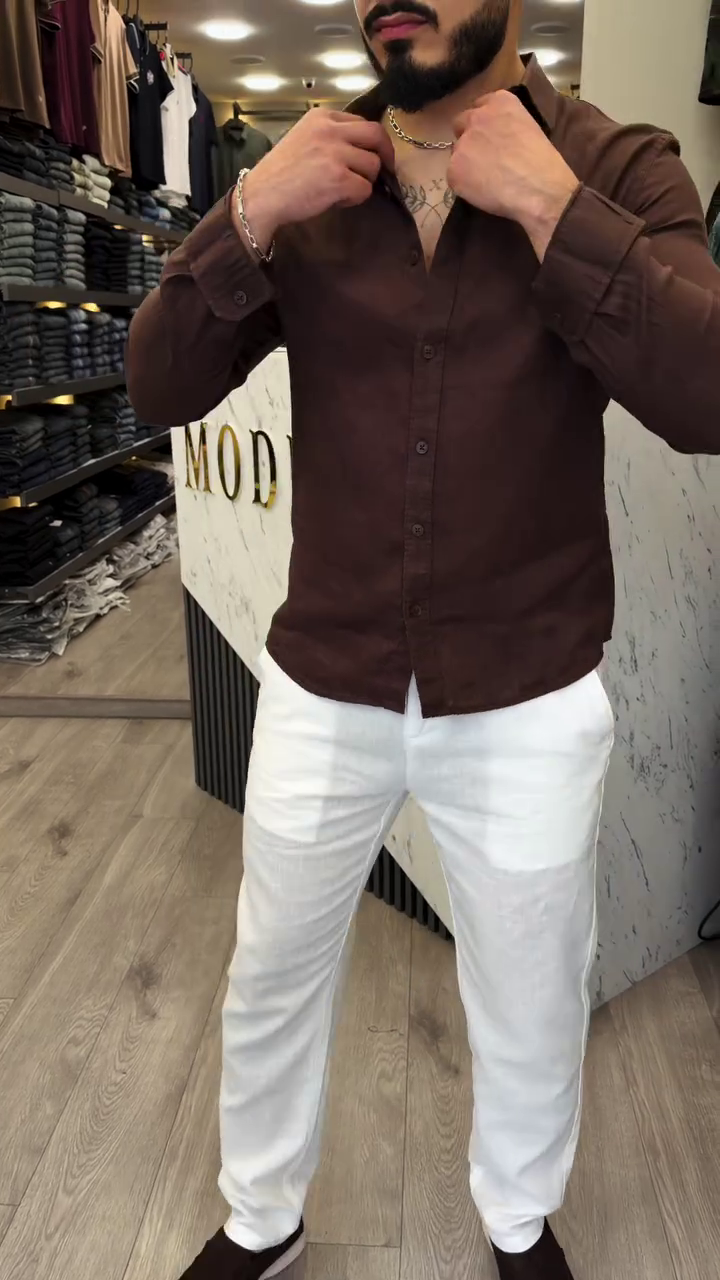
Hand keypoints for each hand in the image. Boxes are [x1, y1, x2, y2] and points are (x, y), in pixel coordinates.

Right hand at [234, 108, 394, 252]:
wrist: (262, 196)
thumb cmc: (280, 173)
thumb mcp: (303, 138)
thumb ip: (330, 136)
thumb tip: (361, 148)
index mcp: (322, 116)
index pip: (361, 122)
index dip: (371, 141)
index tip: (373, 153)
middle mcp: (330, 129)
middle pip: (376, 135)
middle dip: (386, 154)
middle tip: (386, 170)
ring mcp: (336, 153)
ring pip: (373, 165)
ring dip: (364, 181)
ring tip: (343, 189)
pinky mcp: (339, 178)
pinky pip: (365, 189)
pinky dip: (355, 198)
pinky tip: (337, 199)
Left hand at [448, 91, 578, 259]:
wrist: (539, 187)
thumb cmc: (542, 161)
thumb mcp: (527, 127)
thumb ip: (505, 126)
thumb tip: (496, 140)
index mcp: (499, 101)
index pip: (479, 106)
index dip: (483, 124)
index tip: (490, 137)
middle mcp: (476, 117)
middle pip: (460, 123)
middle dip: (468, 138)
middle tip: (483, 158)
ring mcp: (462, 143)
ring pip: (457, 152)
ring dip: (466, 162)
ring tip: (486, 179)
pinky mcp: (453, 170)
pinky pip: (454, 177)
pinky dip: (464, 185)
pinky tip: (482, 191)